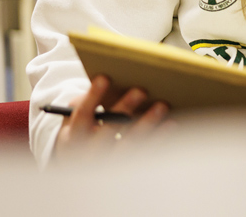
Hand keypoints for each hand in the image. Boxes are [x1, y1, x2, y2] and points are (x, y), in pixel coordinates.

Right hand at [52, 75, 168, 158]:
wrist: (82, 169)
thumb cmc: (84, 132)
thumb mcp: (75, 120)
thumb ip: (86, 102)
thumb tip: (106, 82)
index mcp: (74, 136)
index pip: (82, 115)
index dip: (92, 96)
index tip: (105, 77)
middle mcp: (90, 152)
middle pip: (108, 130)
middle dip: (125, 108)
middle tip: (141, 90)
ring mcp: (109, 163)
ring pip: (129, 144)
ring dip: (147, 124)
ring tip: (162, 106)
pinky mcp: (127, 168)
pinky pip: (145, 153)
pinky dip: (158, 139)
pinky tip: (171, 123)